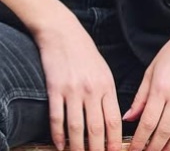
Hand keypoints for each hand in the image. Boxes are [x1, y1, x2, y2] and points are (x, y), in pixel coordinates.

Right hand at [34, 12, 122, 150]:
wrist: (62, 31)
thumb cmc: (84, 52)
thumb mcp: (103, 70)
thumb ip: (107, 94)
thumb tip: (113, 121)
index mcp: (106, 85)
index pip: (113, 121)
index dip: (114, 142)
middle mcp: (91, 89)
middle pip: (96, 129)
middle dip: (97, 150)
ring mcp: (72, 90)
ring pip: (76, 128)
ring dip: (77, 148)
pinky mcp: (55, 88)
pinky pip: (57, 118)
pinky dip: (58, 136)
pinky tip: (60, 145)